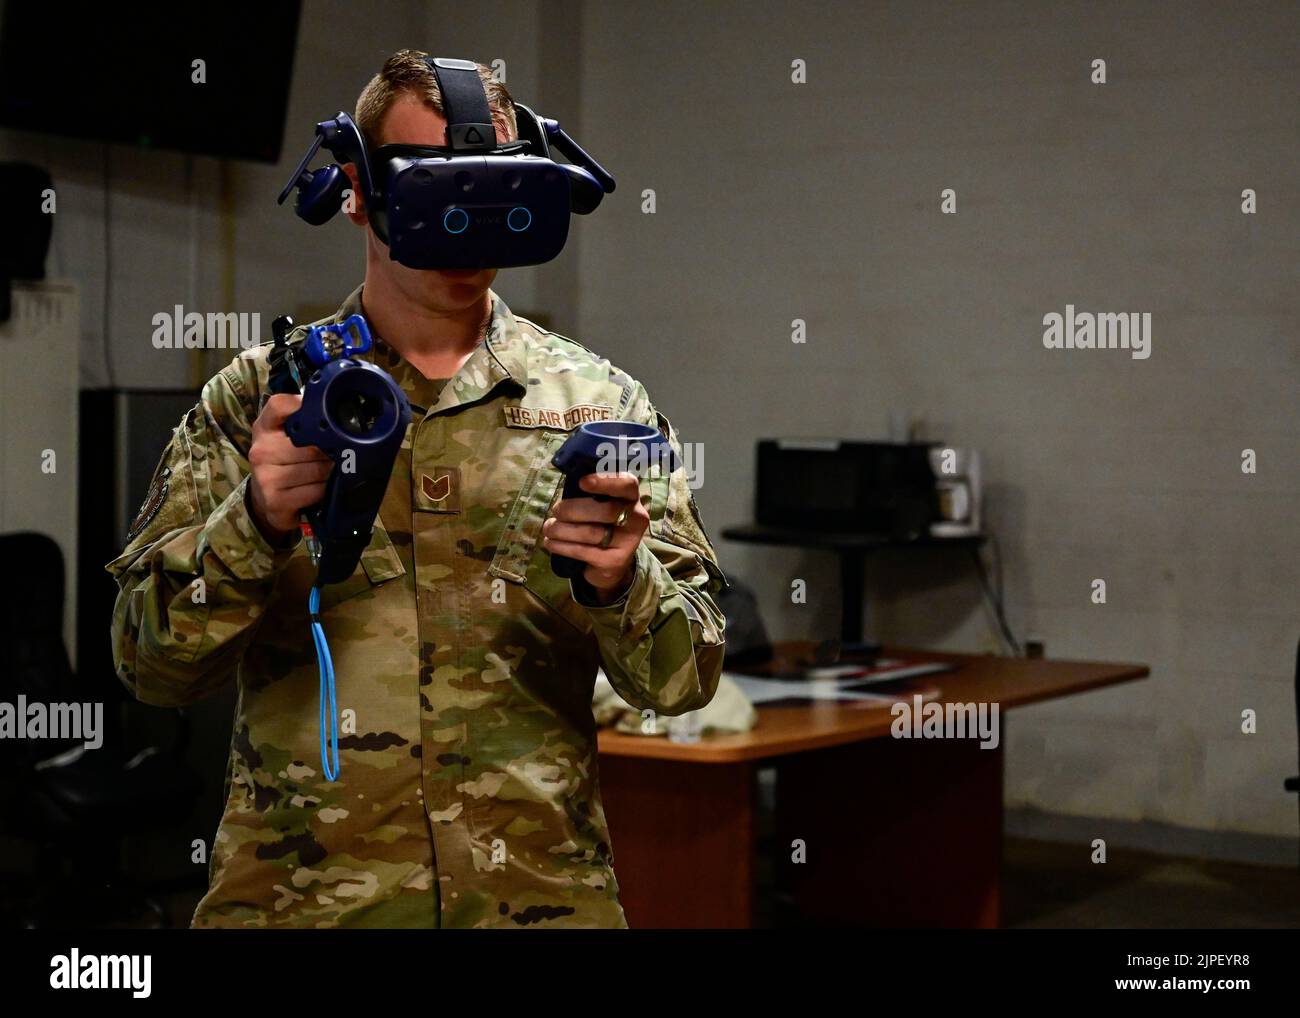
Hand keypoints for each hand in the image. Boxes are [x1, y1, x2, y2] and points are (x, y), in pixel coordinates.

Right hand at [246, 394, 333, 540]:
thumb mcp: (285, 436)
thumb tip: (336, 410)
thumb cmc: (283, 461)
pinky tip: (318, 489)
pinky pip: (316, 491)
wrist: (267, 499)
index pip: (280, 405)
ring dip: (329, 473)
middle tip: (333, 455)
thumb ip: (303, 420)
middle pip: (312, 444)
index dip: (302, 405)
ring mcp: (266, 477)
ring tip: (326, 472)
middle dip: (330, 452)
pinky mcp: (275, 502)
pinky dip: (323, 491)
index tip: (320, 414)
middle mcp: (261, 451)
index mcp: (264, 428)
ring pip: (318, 470)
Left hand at [542, 472, 648, 602]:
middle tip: (556, 510)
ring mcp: (628, 542)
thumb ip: (592, 492)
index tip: (582, 482)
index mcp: (631, 497)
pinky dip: (562, 546)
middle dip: (572, 509)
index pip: (626, 484)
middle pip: (605, 511)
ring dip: (562, 529)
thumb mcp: (602, 503)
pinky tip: (551, 543)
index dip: (605, 481)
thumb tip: (568, 482)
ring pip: (590, 532)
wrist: (612, 562)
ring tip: (549, 528)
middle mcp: (636, 519)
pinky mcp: (615, 561)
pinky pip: (583, 551)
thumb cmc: (601, 523)